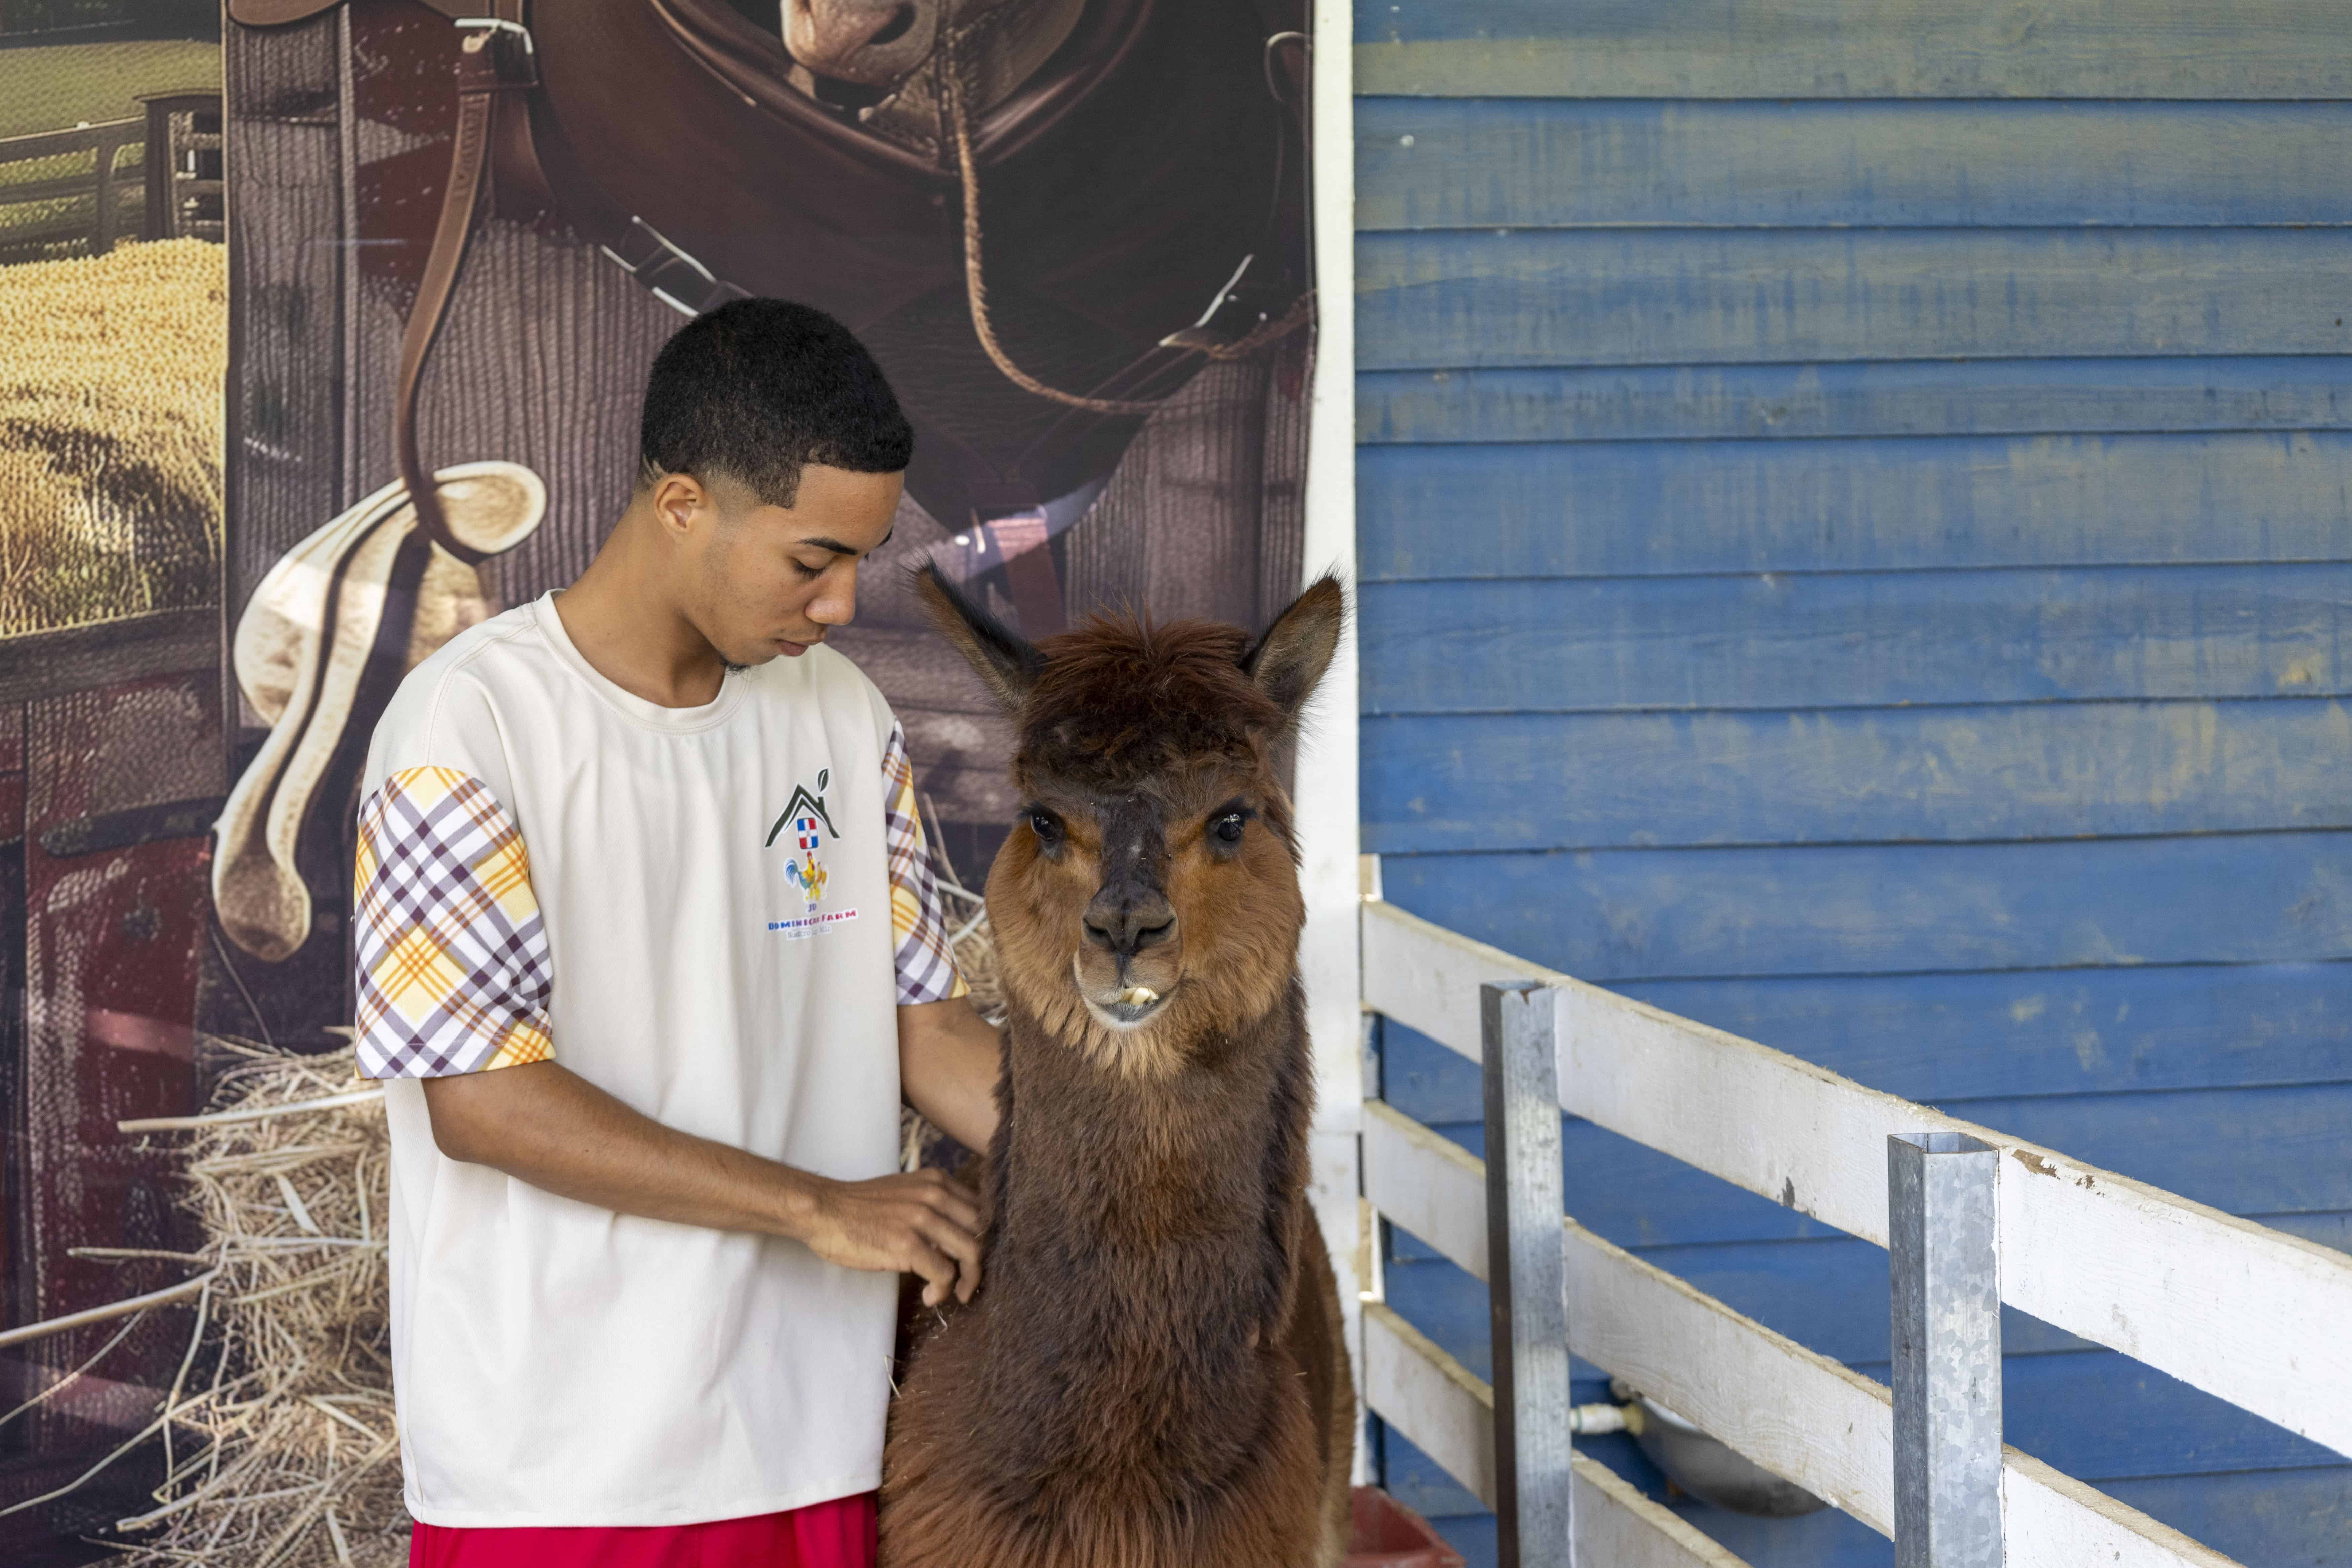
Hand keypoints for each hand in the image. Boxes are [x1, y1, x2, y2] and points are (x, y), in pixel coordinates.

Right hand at [797, 1168, 983, 1306]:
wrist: (824, 1210)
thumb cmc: (860, 1207)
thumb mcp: (905, 1193)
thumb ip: (934, 1207)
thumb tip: (956, 1238)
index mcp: (937, 1181)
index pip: (980, 1211)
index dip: (982, 1240)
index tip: (971, 1261)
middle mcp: (935, 1195)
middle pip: (981, 1232)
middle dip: (980, 1263)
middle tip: (968, 1283)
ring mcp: (922, 1218)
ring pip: (970, 1253)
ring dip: (968, 1281)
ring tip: (953, 1295)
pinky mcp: (907, 1243)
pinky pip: (943, 1273)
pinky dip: (942, 1291)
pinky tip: (929, 1297)